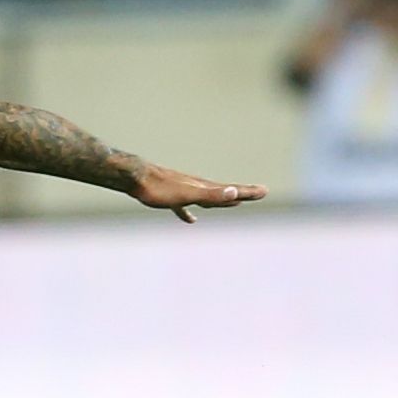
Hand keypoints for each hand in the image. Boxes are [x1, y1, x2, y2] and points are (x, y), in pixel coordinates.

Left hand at [130, 165, 266, 223]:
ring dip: (221, 201)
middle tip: (259, 193)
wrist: (133, 177)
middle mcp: (196, 187)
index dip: (248, 193)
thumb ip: (212, 195)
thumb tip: (235, 192)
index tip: (265, 191)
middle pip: (224, 193)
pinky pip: (183, 206)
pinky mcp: (166, 197)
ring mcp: (182, 191)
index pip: (231, 191)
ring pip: (207, 198)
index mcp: (204, 188)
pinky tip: (190, 220)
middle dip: (242, 195)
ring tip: (235, 204)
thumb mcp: (189, 194)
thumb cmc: (160, 188)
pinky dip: (189, 213)